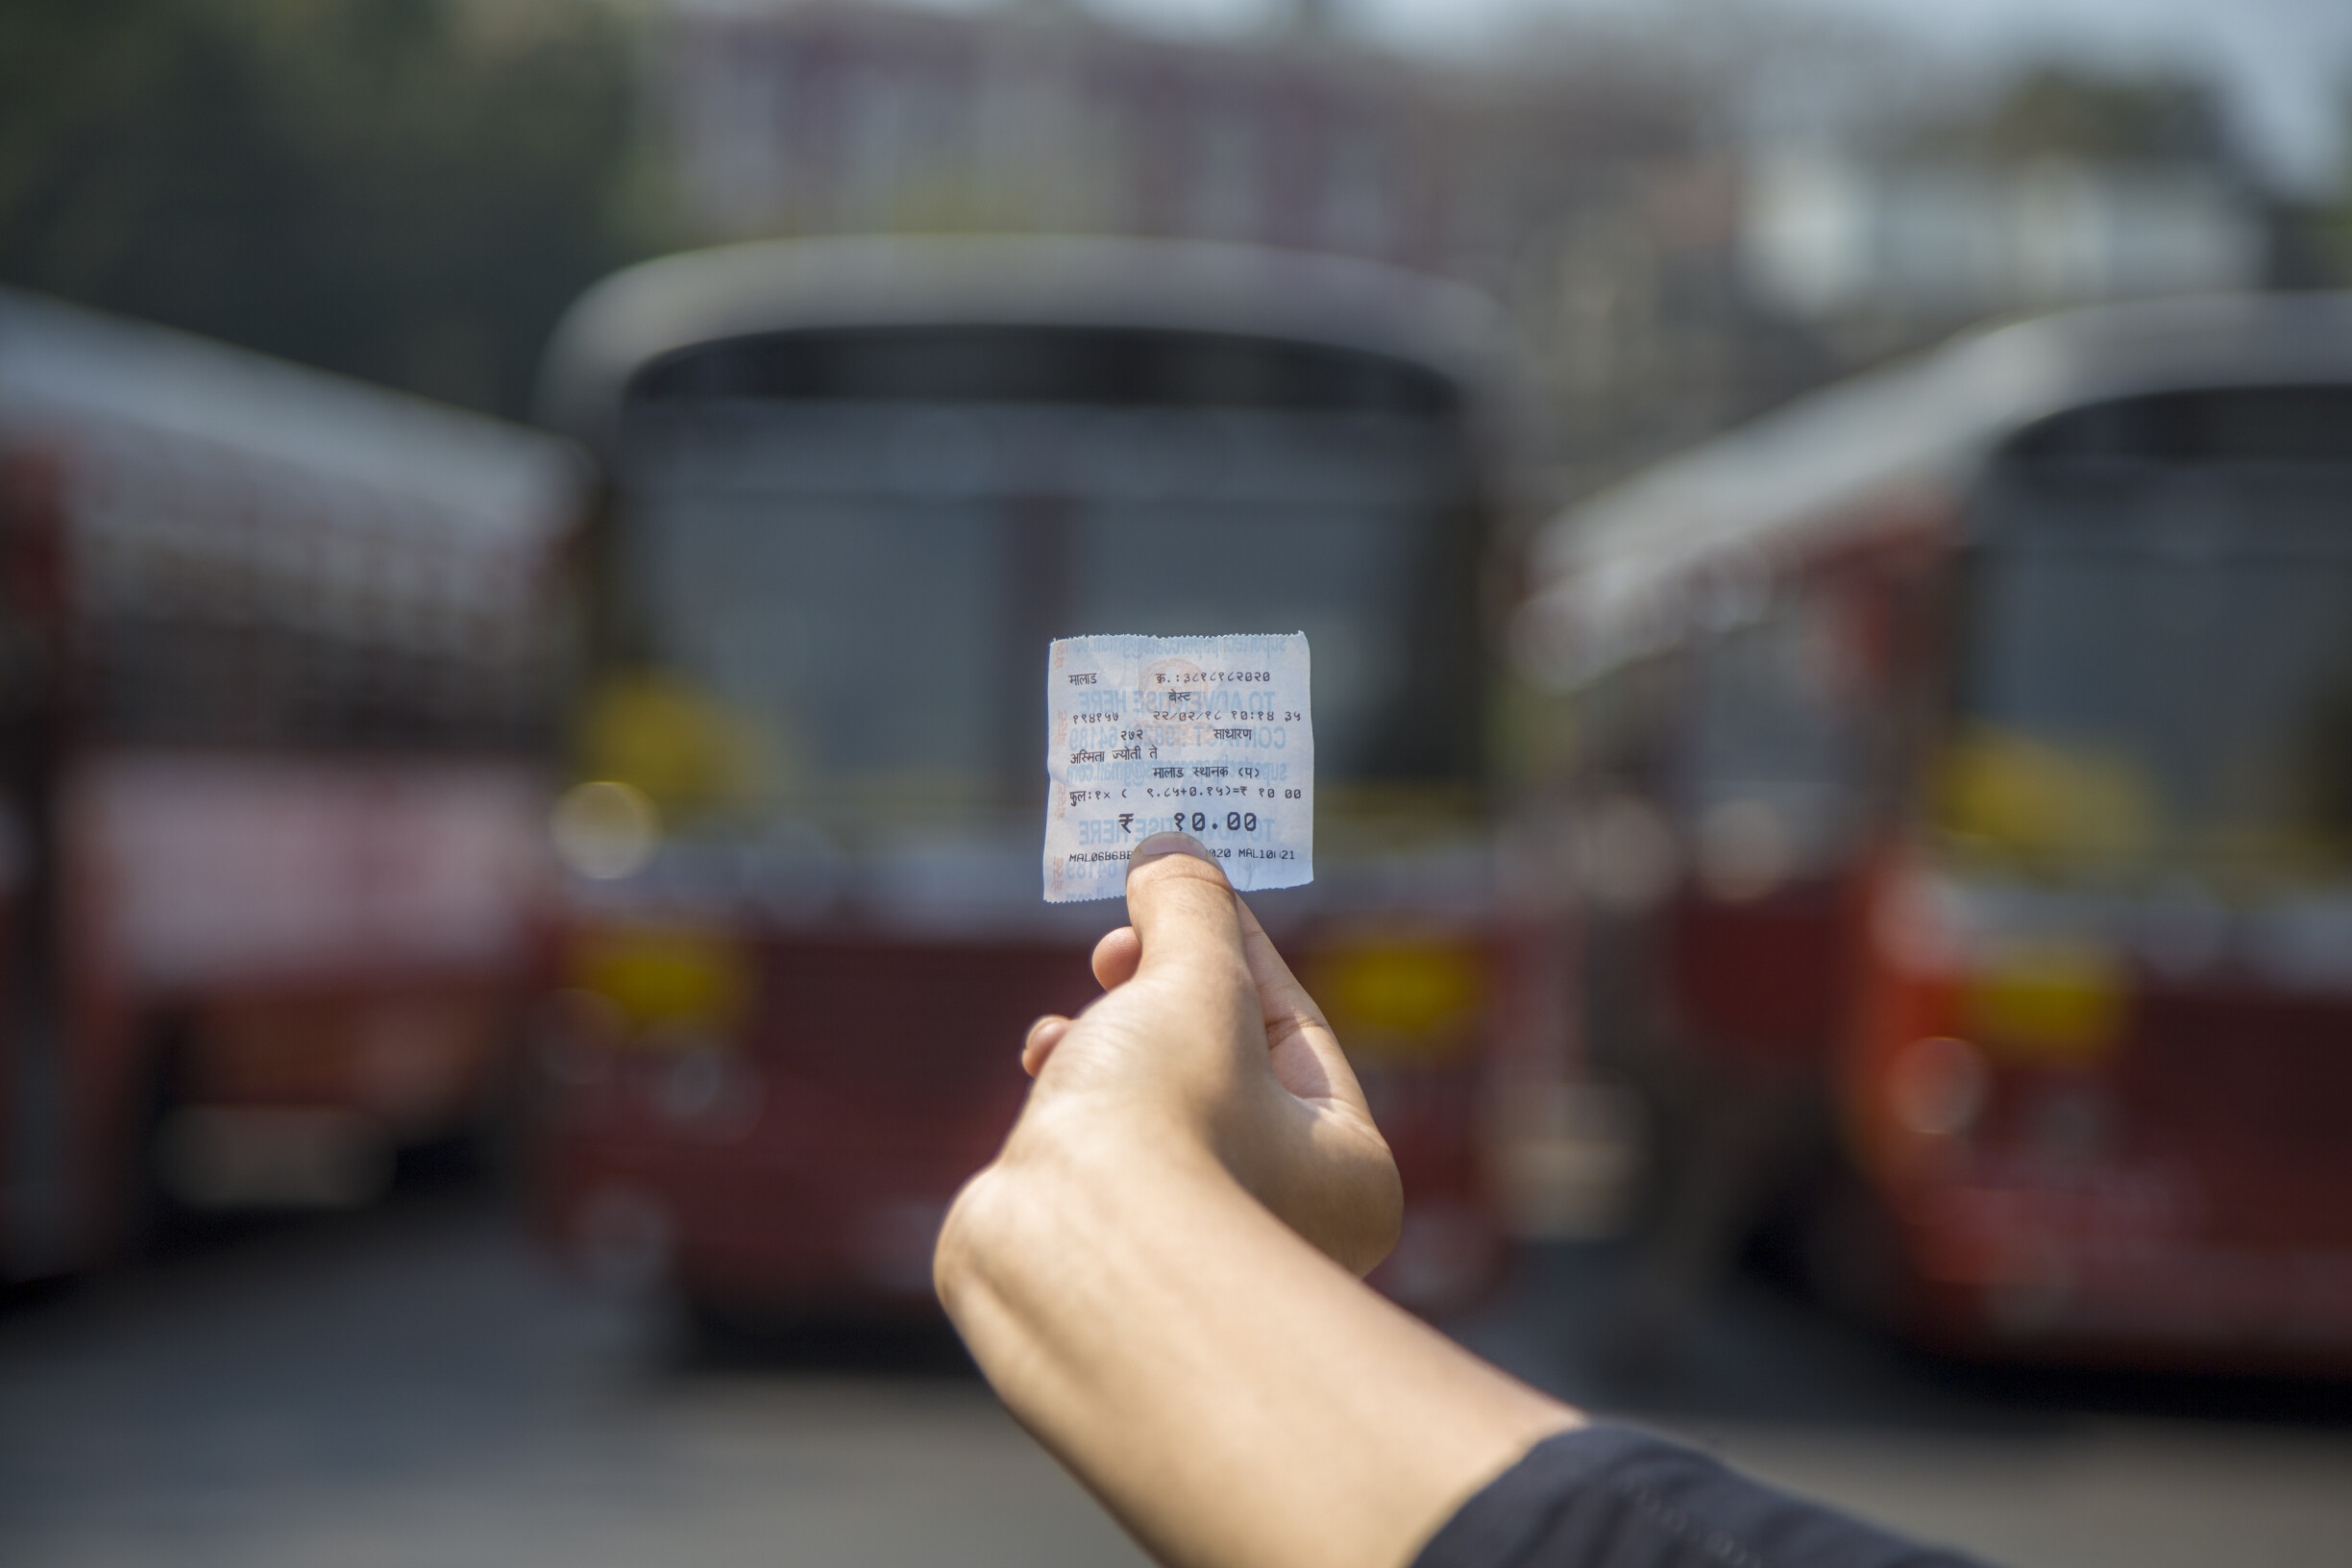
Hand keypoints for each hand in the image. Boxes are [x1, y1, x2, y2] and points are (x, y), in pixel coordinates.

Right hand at [1011, 833, 1400, 1276]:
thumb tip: (1171, 848)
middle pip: (1220, 1062)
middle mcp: (1287, 1224)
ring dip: (1104, 1041)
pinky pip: (1106, 1150)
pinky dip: (1074, 1099)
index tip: (1175, 888)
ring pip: (1154, 1105)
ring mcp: (1195, 1248)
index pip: (1295, 1025)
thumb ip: (1188, 907)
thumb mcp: (1192, 981)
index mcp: (1350, 1173)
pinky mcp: (1112, 1255)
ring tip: (1067, 1026)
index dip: (1230, 941)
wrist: (1062, 1258)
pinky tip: (1042, 1068)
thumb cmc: (1161, 1123)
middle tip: (1112, 951)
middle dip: (1157, 993)